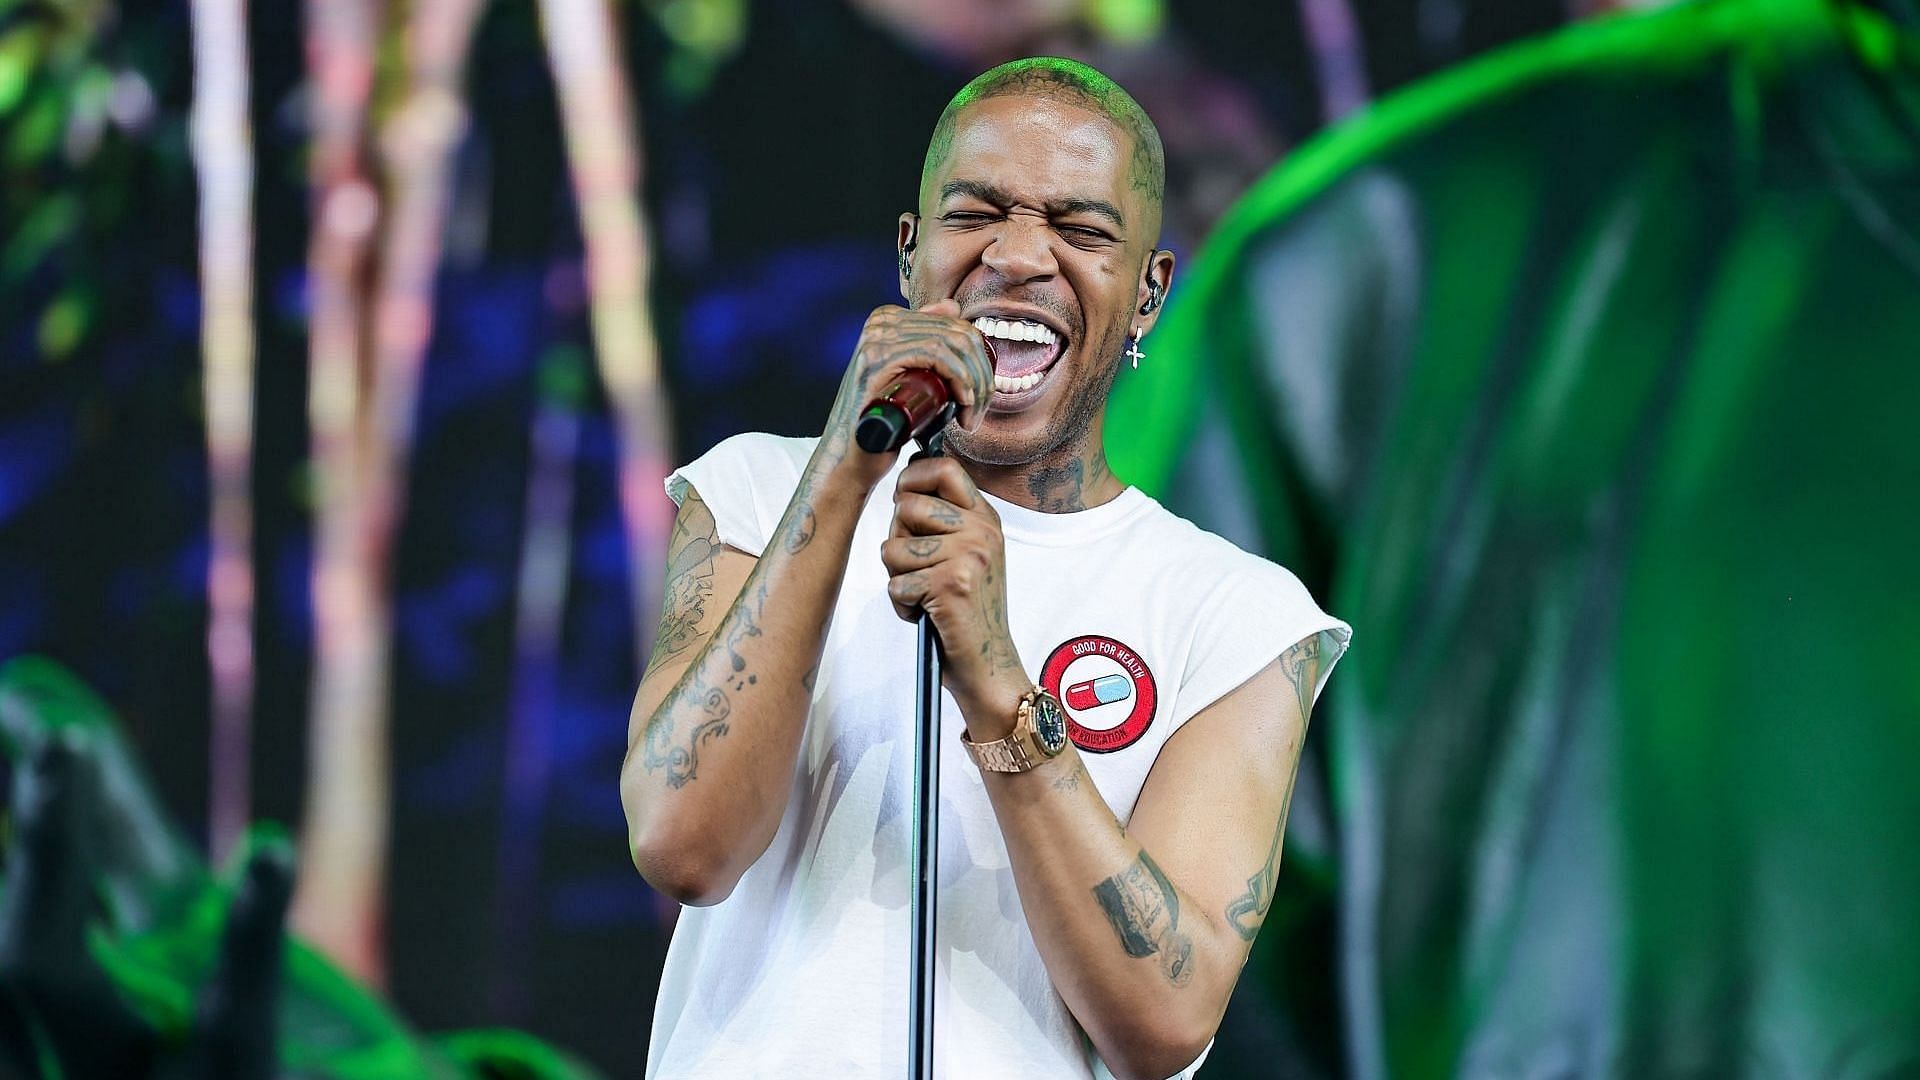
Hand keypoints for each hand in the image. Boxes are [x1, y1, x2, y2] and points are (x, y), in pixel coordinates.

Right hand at [820, 300, 992, 492]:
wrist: (853, 455)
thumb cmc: (885, 422)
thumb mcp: (911, 374)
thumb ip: (926, 341)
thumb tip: (953, 307)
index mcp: (890, 318)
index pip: (955, 324)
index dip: (980, 359)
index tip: (982, 395)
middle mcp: (882, 321)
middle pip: (957, 333)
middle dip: (981, 373)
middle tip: (980, 409)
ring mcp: (877, 336)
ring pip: (952, 344)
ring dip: (975, 382)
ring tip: (972, 415)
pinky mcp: (879, 357)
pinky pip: (937, 355)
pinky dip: (960, 379)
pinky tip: (964, 403)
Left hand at [880, 455, 1027, 735]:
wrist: (989, 663)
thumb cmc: (968, 612)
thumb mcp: (967, 554)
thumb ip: (943, 519)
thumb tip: (904, 484)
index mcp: (985, 518)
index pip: (944, 468)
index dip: (912, 479)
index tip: (906, 502)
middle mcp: (982, 531)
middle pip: (908, 505)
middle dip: (898, 539)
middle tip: (919, 568)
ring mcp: (969, 556)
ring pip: (894, 547)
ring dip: (898, 577)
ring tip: (925, 594)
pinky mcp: (952, 584)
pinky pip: (896, 583)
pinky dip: (901, 605)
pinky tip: (925, 613)